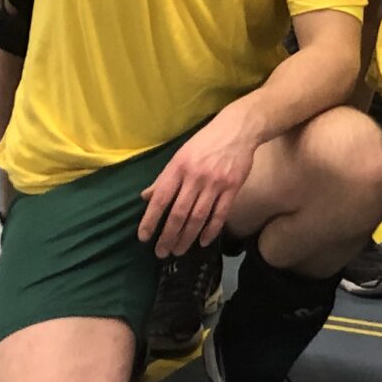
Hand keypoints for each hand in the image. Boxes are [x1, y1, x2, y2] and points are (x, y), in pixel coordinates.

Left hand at [137, 105, 262, 257]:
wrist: (237, 129)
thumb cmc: (204, 142)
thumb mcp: (180, 155)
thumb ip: (164, 178)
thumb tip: (146, 198)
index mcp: (178, 167)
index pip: (161, 198)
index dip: (151, 220)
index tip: (144, 237)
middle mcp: (195, 177)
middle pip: (179, 213)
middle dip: (168, 236)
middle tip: (162, 252)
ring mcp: (215, 183)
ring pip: (198, 217)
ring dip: (187, 237)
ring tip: (178, 251)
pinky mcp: (232, 188)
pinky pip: (220, 214)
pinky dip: (211, 230)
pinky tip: (203, 241)